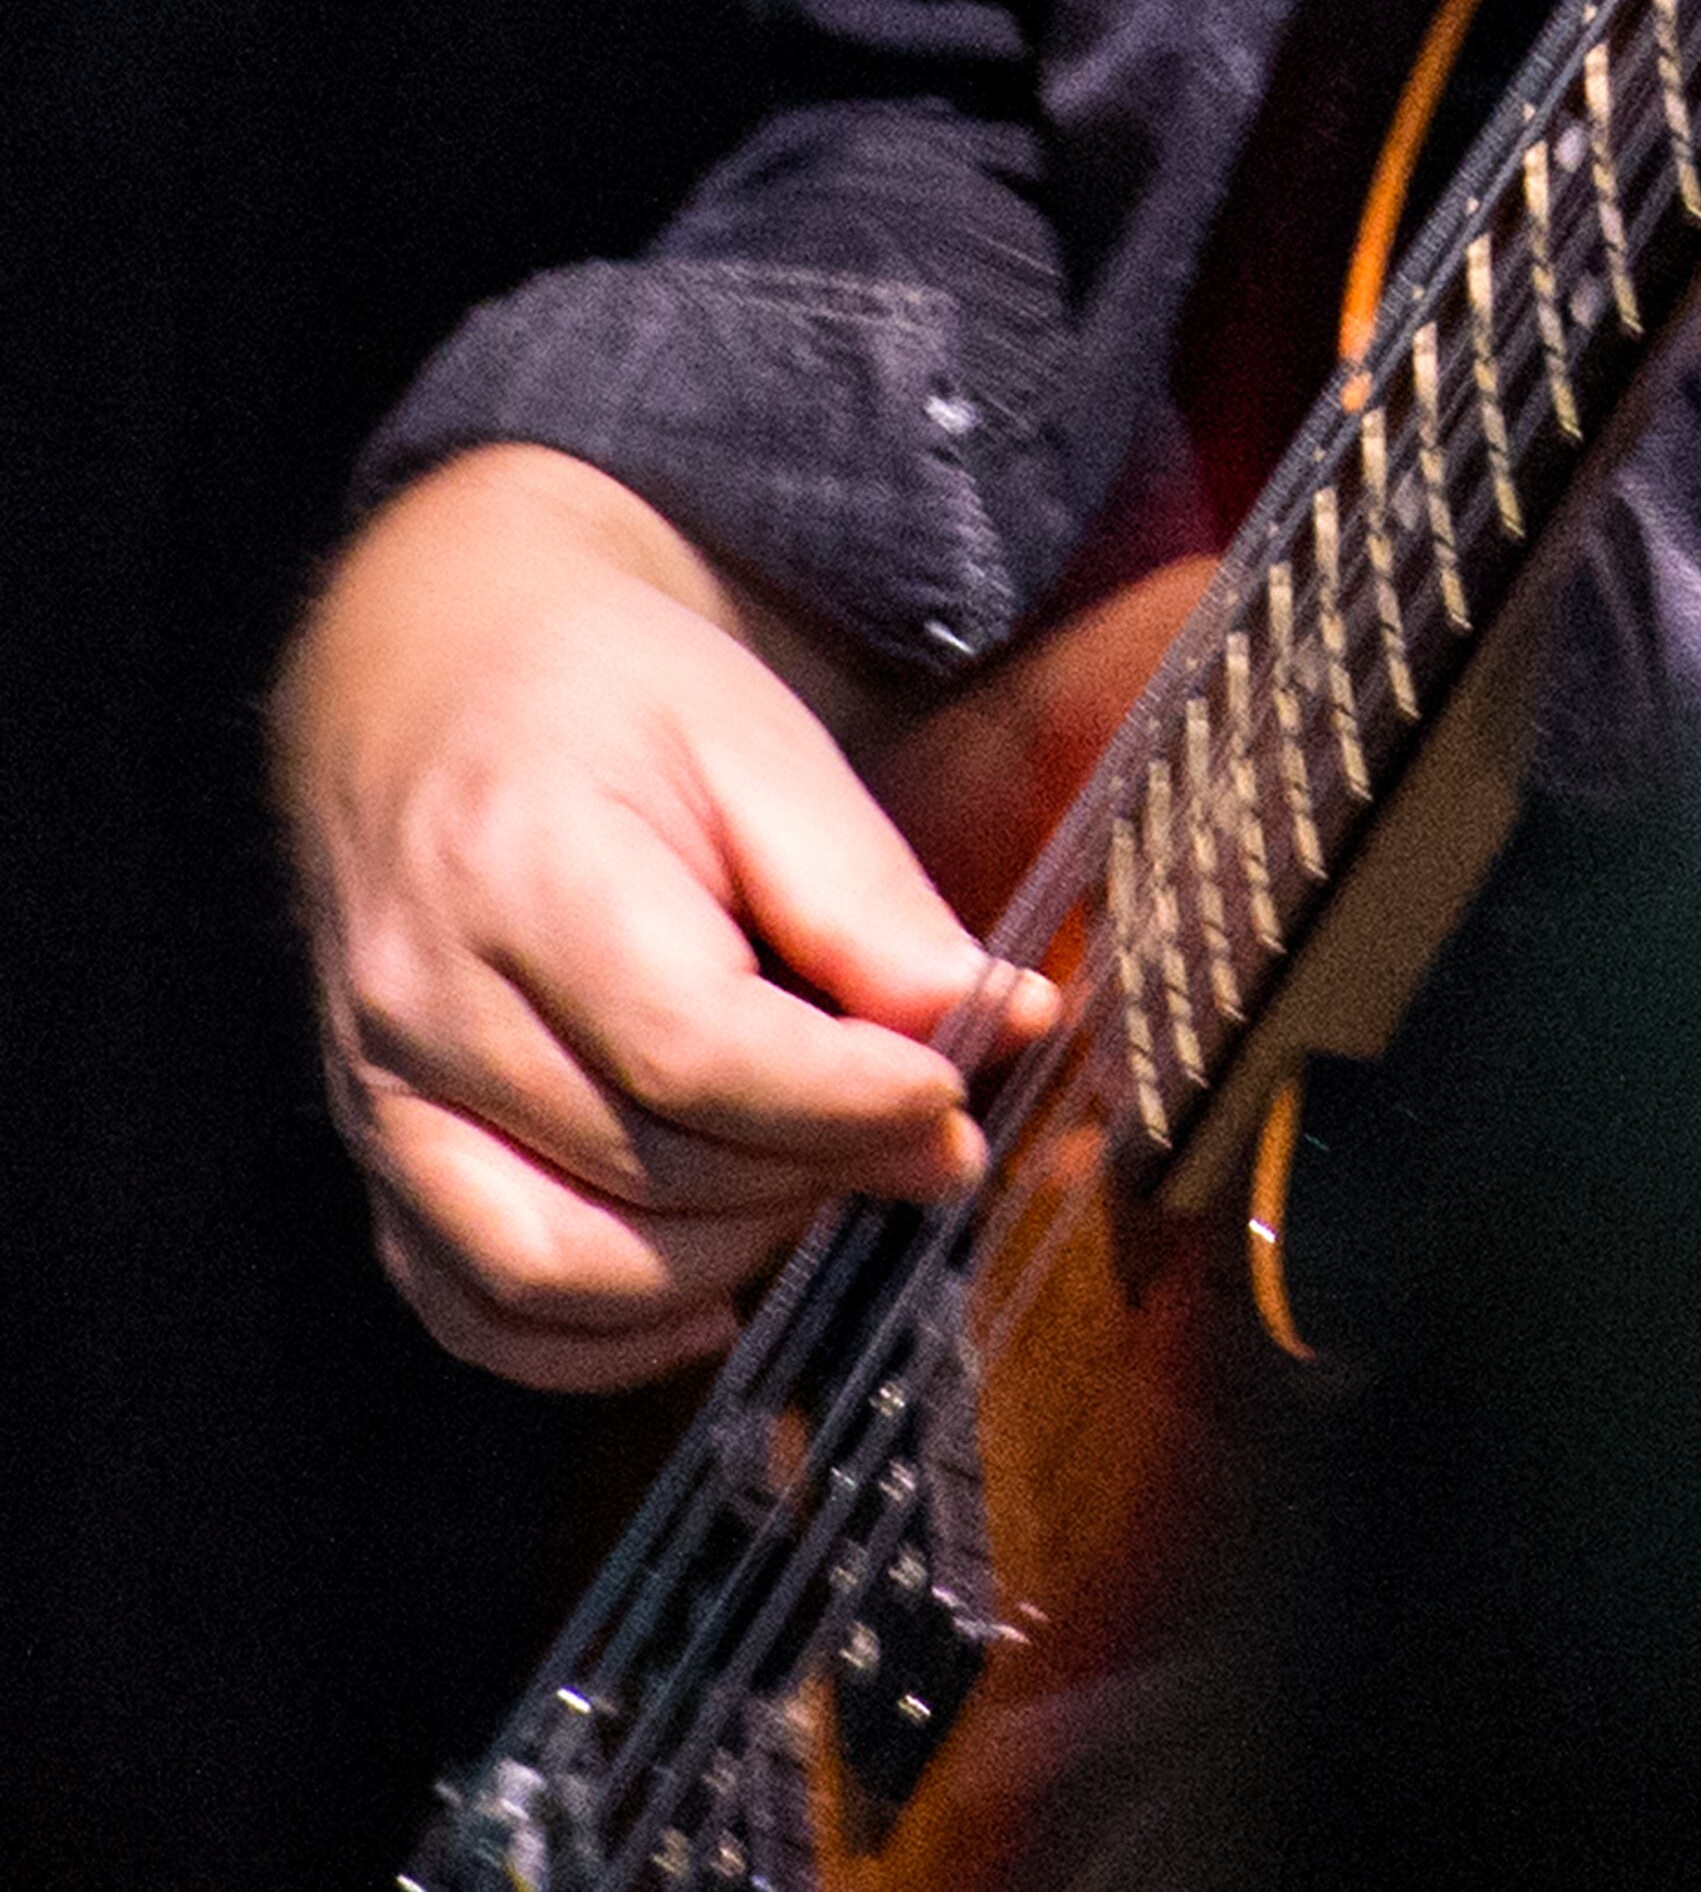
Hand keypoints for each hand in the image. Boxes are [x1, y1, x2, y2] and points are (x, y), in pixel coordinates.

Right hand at [273, 445, 1057, 1390]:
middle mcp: (424, 999)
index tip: (951, 1097)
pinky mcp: (377, 1161)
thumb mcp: (760, 743)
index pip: (689, 1048)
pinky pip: (475, 1307)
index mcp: (522, 865)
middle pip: (643, 1166)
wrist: (429, 686)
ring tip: (817, 1181)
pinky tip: (710, 1295)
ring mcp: (377, 1097)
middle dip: (812, 1169)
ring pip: (556, 1266)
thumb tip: (998, 1024)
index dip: (840, 1098)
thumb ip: (869, 897)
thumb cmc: (612, 706)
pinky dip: (600, 1340)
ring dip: (722, 1261)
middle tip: (917, 1131)